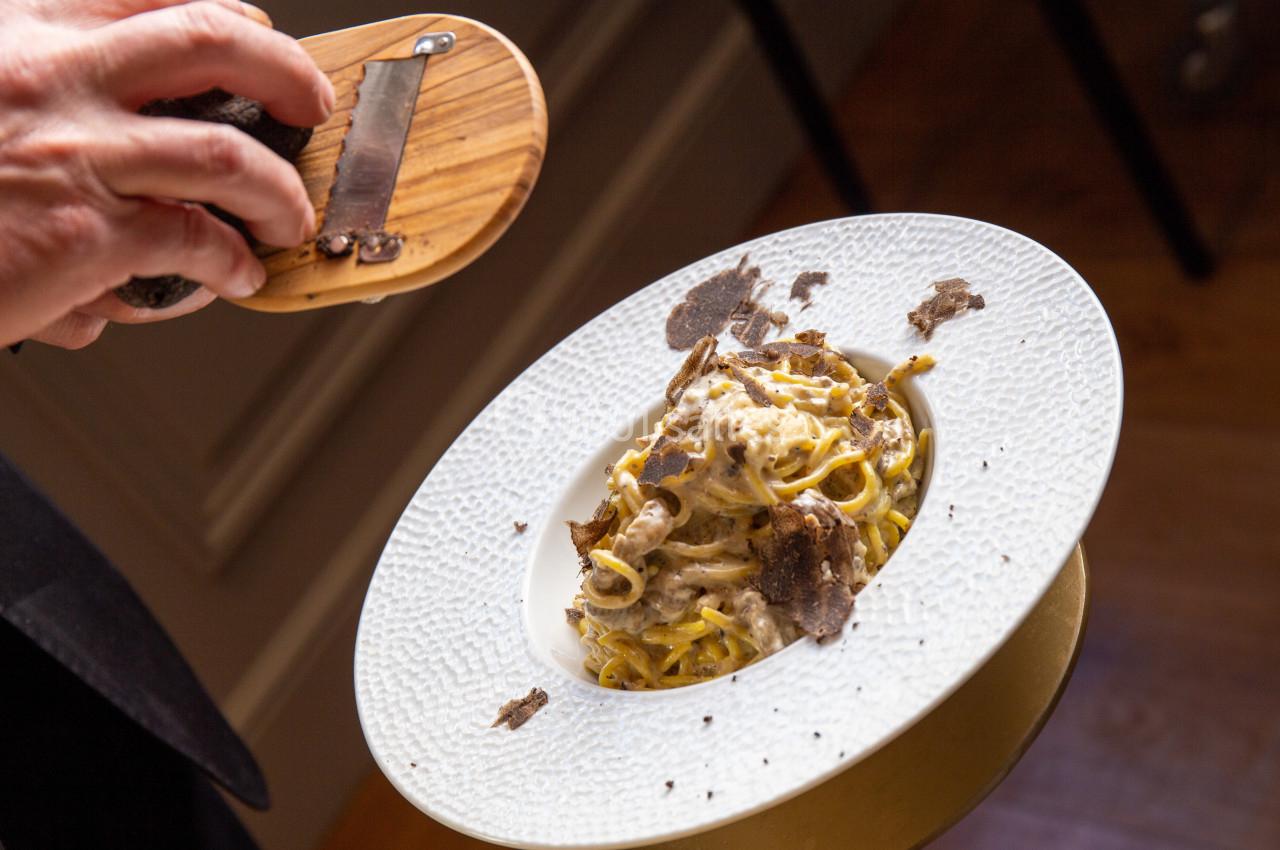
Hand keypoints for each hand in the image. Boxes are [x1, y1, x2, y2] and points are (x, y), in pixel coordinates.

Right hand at [0, 0, 333, 347]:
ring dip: (280, 191)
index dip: (222, 11)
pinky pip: (197, 242)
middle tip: (310, 103)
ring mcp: (77, 155)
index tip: (255, 32)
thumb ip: (39, 102)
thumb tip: (101, 147)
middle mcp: (57, 80)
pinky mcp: (86, 235)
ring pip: (228, 154)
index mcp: (23, 37)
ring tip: (290, 215)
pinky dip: (232, 263)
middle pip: (211, 40)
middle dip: (285, 68)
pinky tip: (236, 277)